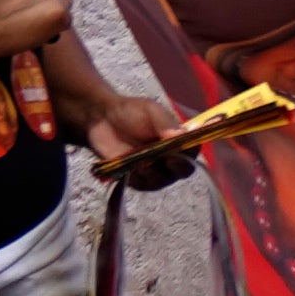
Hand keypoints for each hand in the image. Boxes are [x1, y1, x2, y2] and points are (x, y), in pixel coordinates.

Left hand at [84, 101, 201, 192]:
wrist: (101, 120)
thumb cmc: (130, 112)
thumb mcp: (150, 110)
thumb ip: (165, 122)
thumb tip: (181, 136)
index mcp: (179, 140)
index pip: (193, 149)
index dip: (191, 150)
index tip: (184, 147)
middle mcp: (172, 158)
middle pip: (183, 170)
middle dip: (177, 166)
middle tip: (168, 159)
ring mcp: (156, 171)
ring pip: (163, 180)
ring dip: (155, 173)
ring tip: (143, 162)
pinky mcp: (138, 180)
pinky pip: (144, 185)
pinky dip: (139, 178)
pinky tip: (132, 167)